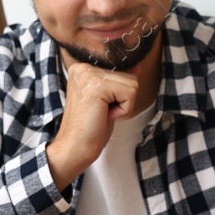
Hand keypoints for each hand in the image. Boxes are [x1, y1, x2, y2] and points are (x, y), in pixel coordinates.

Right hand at [46, 61, 140, 188]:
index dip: (119, 94)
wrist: (75, 147)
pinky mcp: (96, 86)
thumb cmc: (91, 127)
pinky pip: (130, 93)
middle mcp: (84, 67)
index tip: (101, 106)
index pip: (122, 70)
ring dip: (124, 105)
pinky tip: (105, 115)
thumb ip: (119, 80)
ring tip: (103, 113)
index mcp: (83, 68)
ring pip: (132, 84)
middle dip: (122, 99)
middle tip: (101, 111)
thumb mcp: (108, 99)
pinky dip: (124, 110)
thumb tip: (138, 66)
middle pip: (129, 76)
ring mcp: (88, 75)